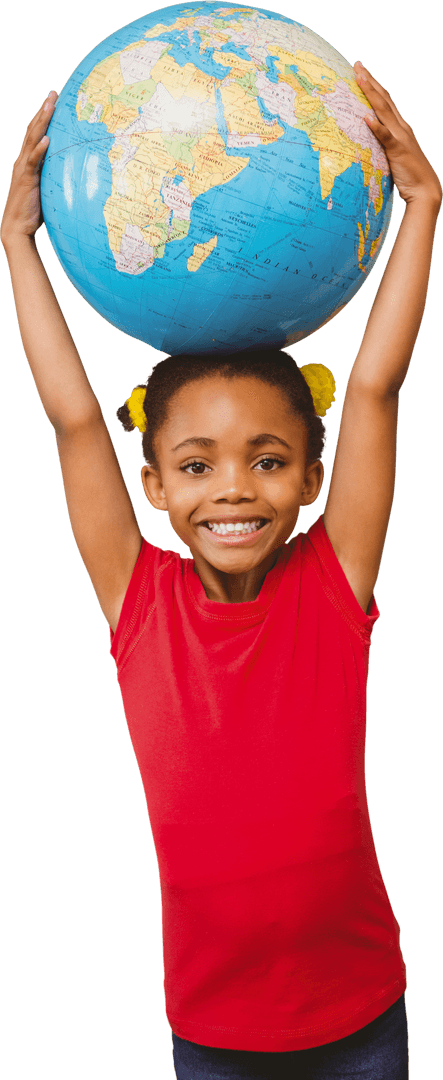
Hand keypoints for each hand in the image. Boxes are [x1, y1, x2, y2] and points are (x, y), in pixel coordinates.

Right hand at [1, 91, 57, 247]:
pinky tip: (46, 139)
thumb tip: (74, 173)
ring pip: (32, 140)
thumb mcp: (47, 189)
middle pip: (33, 130)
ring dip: (42, 122)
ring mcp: (24, 168)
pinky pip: (33, 162)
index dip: (43, 117)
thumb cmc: (33, 212)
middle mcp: (23, 160)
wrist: (17, 228)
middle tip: (53, 94)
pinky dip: (39, 149)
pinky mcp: (27, 179)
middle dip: (43, 111)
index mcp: (28, 162)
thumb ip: (56, 177)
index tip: (53, 101)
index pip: (35, 134)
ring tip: (49, 106)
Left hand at [353, 62, 441, 207]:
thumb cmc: (408, 176)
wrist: (425, 190)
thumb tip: (365, 142)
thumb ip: (381, 146)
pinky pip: (385, 136)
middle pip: (384, 99)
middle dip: (370, 81)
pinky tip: (366, 118)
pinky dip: (376, 126)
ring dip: (371, 93)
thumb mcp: (392, 156)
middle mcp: (401, 127)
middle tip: (357, 65)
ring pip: (384, 111)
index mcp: (400, 128)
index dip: (374, 85)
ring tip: (360, 78)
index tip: (361, 71)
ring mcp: (401, 137)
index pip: (385, 101)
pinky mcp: (398, 151)